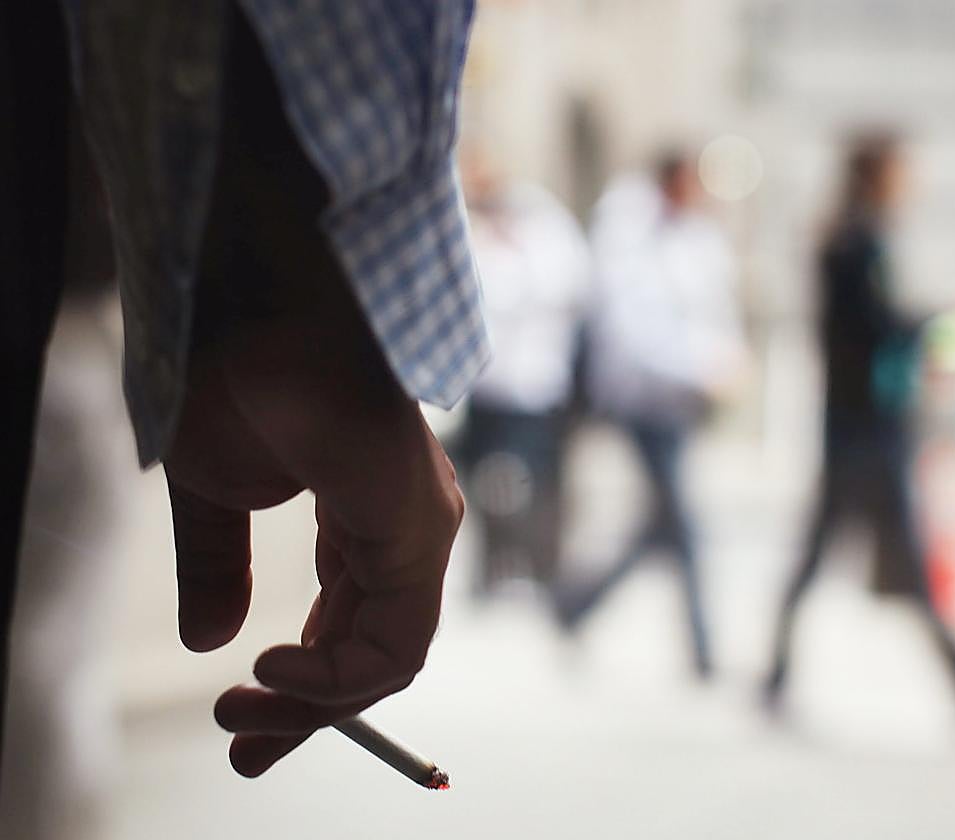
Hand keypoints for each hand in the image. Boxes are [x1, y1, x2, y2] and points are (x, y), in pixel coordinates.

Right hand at [163, 288, 462, 777]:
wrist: (249, 307)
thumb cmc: (236, 376)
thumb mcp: (213, 496)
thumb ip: (221, 568)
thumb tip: (209, 641)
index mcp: (366, 515)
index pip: (351, 621)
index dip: (304, 683)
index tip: (241, 719)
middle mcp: (406, 527)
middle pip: (373, 650)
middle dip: (309, 712)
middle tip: (244, 750)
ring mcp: (419, 526)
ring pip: (388, 656)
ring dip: (314, 705)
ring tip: (240, 716)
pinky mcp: (418, 525)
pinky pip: (394, 639)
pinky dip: (336, 678)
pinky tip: (270, 675)